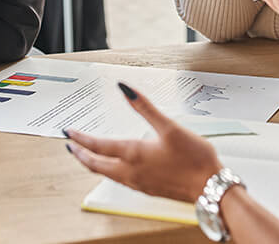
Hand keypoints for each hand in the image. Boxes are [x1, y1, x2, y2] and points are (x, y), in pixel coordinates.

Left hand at [66, 82, 222, 203]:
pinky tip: (116, 169)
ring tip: (87, 157)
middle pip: (96, 165)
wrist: (209, 187)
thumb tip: (125, 89)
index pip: (98, 147)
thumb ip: (145, 107)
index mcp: (133, 154)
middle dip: (81, 155)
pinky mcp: (147, 189)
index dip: (81, 139)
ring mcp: (138, 183)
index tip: (69, 133)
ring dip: (93, 165)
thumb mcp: (170, 127)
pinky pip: (119, 181)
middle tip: (71, 147)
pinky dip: (109, 172)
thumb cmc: (194, 159)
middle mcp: (131, 172)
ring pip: (107, 174)